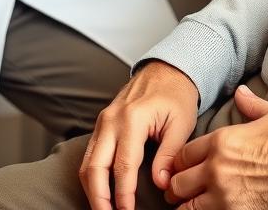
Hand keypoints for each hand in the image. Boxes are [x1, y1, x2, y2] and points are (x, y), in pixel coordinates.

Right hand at [80, 61, 199, 209]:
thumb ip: (169, 154)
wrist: (167, 70)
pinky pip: (90, 154)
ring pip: (87, 162)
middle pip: (95, 167)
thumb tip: (160, 183)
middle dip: (99, 198)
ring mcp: (103, 120)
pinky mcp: (102, 123)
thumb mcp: (181, 124)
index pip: (123, 165)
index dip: (124, 194)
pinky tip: (101, 191)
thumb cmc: (176, 95)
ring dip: (92, 190)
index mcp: (133, 118)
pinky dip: (92, 176)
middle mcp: (112, 119)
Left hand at [166, 85, 267, 209]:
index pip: (183, 155)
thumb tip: (241, 92)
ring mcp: (223, 198)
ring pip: (186, 208)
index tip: (185, 169)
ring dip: (189, 206)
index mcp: (221, 142)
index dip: (182, 163)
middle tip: (185, 191)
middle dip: (179, 188)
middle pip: (178, 184)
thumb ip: (251, 105)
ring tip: (194, 205)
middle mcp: (216, 170)